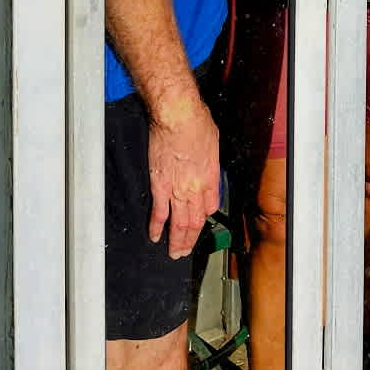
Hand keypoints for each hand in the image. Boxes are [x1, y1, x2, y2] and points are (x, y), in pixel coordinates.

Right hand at [146, 96, 219, 257]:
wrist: (178, 117)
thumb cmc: (197, 123)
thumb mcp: (214, 143)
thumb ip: (211, 163)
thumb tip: (207, 169)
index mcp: (211, 178)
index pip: (209, 208)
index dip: (204, 217)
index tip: (199, 222)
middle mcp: (196, 189)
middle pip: (195, 222)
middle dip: (190, 240)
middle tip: (185, 252)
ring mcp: (177, 190)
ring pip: (178, 224)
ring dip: (176, 241)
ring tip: (174, 253)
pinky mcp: (159, 186)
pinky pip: (158, 212)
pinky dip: (156, 227)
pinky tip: (155, 237)